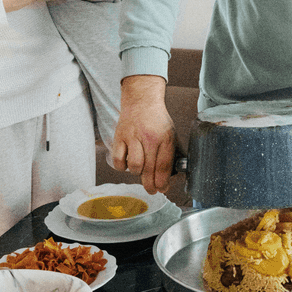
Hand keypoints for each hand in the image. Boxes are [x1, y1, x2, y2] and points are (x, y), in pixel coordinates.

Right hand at [113, 75, 176, 194]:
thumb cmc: (157, 119)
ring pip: (134, 166)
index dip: (163, 181)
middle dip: (151, 184)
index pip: (164, 165)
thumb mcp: (170, 133)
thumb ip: (171, 152)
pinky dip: (122, 167)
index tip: (163, 189)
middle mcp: (149, 138)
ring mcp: (133, 138)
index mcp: (165, 137)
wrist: (141, 100)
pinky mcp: (119, 138)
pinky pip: (118, 161)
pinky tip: (127, 163)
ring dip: (137, 173)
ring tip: (140, 170)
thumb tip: (172, 174)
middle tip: (152, 190)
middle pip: (149, 169)